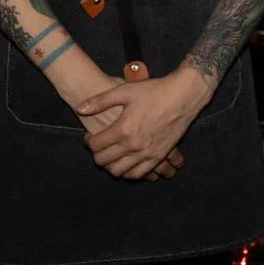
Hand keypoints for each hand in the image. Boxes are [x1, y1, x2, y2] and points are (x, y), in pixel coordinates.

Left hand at [78, 66, 209, 179]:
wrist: (183, 96)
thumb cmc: (154, 90)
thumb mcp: (125, 90)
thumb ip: (100, 101)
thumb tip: (80, 108)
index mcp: (123, 128)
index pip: (95, 145)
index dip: (88, 142)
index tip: (89, 137)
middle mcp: (133, 145)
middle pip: (104, 161)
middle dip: (96, 155)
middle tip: (98, 147)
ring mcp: (147, 153)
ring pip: (119, 171)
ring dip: (110, 165)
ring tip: (111, 155)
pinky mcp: (158, 156)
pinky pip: (138, 173)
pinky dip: (128, 172)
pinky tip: (126, 162)